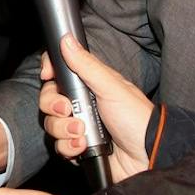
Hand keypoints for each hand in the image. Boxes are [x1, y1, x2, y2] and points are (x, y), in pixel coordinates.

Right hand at [37, 38, 154, 181]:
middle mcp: (81, 105)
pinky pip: (60, 146)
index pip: (59, 73)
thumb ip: (86, 65)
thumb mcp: (111, 87)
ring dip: (64, 130)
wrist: (146, 155)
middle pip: (49, 100)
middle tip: (70, 111)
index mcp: (89, 85)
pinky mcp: (78, 147)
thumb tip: (67, 40)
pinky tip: (83, 147)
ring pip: (51, 125)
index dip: (49, 72)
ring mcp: (79, 126)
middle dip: (55, 107)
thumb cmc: (136, 118)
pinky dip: (69, 148)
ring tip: (83, 134)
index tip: (47, 76)